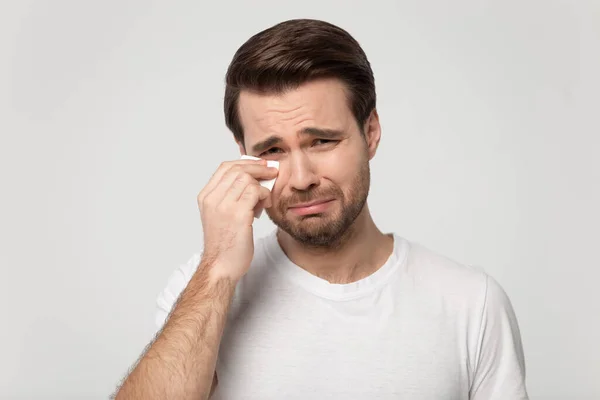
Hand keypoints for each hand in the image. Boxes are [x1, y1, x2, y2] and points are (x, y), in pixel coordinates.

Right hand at [197, 158, 277, 282]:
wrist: (221, 267)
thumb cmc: (225, 243)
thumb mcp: (221, 215)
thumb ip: (231, 196)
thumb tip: (252, 178)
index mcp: (205, 197)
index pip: (225, 167)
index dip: (245, 162)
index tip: (260, 165)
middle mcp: (212, 199)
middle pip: (237, 170)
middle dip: (258, 168)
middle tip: (272, 172)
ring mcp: (223, 206)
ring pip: (247, 179)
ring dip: (261, 186)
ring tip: (264, 200)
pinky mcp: (238, 214)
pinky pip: (255, 192)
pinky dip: (264, 196)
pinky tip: (264, 206)